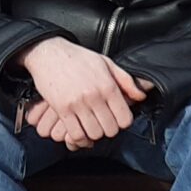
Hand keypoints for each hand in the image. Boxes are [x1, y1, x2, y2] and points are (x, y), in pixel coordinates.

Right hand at [22, 37, 145, 146]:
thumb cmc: (77, 57)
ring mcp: (77, 104)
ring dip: (94, 134)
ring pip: (93, 134)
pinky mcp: (62, 109)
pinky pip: (75, 134)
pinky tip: (80, 131)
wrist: (49, 53)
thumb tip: (141, 95)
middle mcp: (94, 96)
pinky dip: (79, 138)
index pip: (125, 119)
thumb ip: (126, 80)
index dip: (123, 122)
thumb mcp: (106, 63)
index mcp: (108, 85)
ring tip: (91, 126)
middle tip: (103, 123)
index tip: (117, 119)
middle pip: (110, 130)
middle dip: (108, 129)